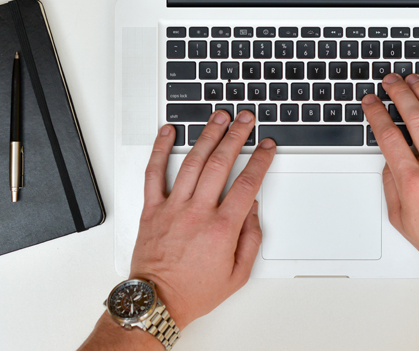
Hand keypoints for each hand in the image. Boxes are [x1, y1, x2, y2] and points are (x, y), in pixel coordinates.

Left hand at [129, 110, 275, 328]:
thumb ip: (251, 239)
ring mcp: (172, 207)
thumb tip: (252, 209)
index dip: (260, 161)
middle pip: (221, 163)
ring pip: (192, 162)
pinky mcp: (152, 209)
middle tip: (246, 120)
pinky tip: (168, 132)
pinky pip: (153, 172)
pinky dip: (160, 149)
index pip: (247, 183)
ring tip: (218, 117)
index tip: (267, 147)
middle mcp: (197, 212)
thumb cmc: (194, 291)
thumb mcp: (238, 274)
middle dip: (237, 136)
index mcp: (221, 228)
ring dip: (207, 135)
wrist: (157, 301)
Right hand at [361, 74, 418, 273]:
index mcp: (414, 181)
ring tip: (415, 80)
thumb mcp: (400, 218)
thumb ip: (391, 185)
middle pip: (414, 117)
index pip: (389, 136)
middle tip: (390, 81)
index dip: (376, 113)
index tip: (371, 102)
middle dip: (398, 93)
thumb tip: (389, 160)